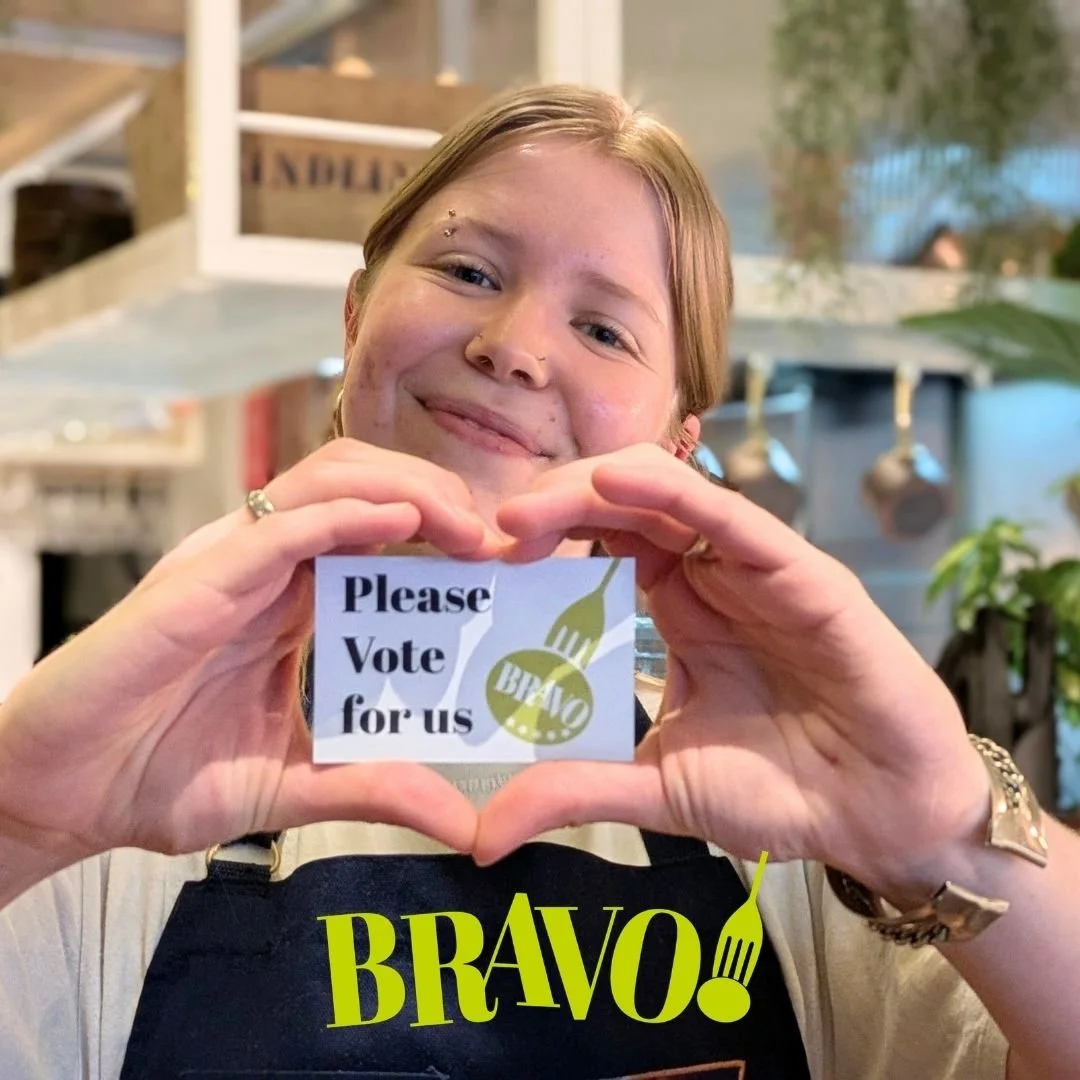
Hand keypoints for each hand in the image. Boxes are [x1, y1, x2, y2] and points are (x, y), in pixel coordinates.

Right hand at [0, 440, 501, 871]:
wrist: (59, 796)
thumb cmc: (157, 777)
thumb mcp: (294, 786)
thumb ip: (375, 788)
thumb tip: (465, 824)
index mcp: (293, 600)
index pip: (381, 533)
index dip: (447, 534)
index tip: (509, 564)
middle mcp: (268, 566)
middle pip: (366, 486)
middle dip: (442, 499)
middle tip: (505, 540)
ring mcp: (232, 563)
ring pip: (331, 481)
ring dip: (410, 491)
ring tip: (471, 529)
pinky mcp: (198, 579)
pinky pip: (281, 524)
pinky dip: (346, 512)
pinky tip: (401, 521)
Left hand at [476, 445, 989, 900]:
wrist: (882, 819)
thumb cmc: (784, 791)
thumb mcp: (659, 789)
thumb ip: (578, 791)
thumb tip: (482, 833)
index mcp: (675, 607)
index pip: (596, 541)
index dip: (537, 537)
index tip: (473, 562)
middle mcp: (708, 574)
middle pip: (619, 505)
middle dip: (548, 504)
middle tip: (484, 534)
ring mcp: (752, 568)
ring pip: (665, 493)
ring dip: (589, 489)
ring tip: (521, 516)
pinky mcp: (802, 573)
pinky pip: (731, 517)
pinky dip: (672, 492)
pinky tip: (613, 483)